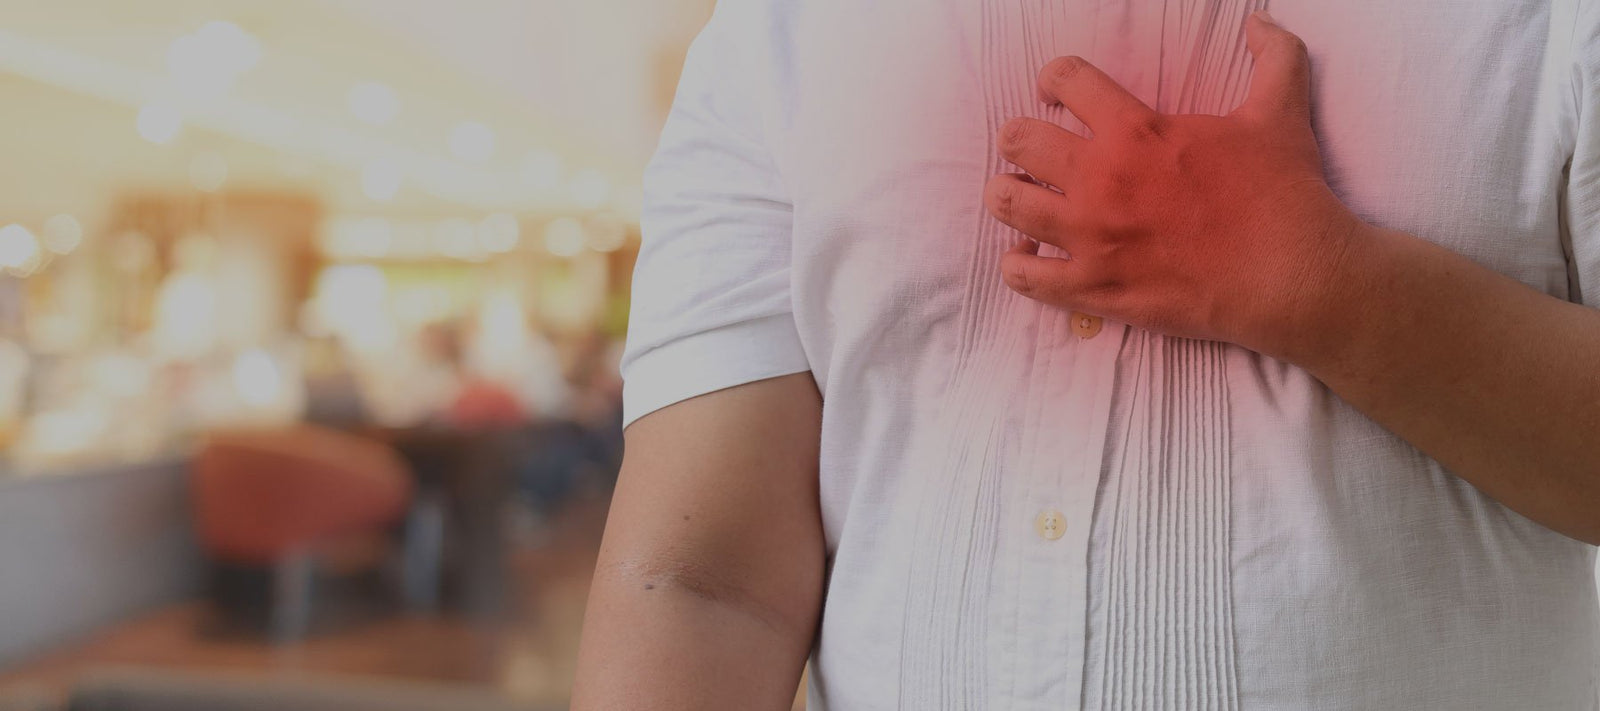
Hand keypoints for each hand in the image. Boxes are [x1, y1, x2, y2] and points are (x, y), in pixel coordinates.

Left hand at [984, 12, 1368, 360]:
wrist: (1290, 276)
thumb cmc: (1283, 193)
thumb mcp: (1280, 112)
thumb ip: (1272, 58)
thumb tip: (1261, 22)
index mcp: (1136, 131)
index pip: (1066, 80)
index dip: (1055, 79)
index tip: (1057, 92)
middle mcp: (1100, 179)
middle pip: (1018, 140)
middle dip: (1021, 139)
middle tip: (1035, 151)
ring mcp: (1089, 237)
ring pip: (1007, 203)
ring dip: (1010, 195)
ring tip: (1026, 197)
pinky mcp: (1091, 289)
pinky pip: (1023, 275)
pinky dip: (1017, 263)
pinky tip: (1029, 256)